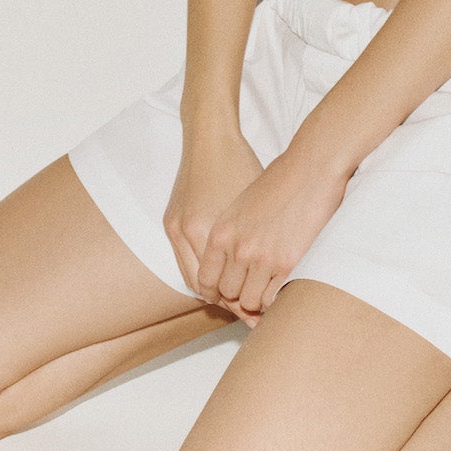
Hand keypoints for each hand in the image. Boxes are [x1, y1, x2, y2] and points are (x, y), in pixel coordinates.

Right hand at [163, 118, 263, 314]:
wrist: (211, 138)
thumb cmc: (243, 167)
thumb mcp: (259, 207)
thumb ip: (264, 243)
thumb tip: (280, 276)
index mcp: (216, 232)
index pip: (229, 286)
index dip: (247, 302)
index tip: (263, 310)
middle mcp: (192, 233)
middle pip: (209, 288)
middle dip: (230, 303)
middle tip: (250, 313)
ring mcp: (177, 228)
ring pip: (193, 279)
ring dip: (213, 291)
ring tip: (236, 298)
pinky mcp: (171, 221)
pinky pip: (184, 262)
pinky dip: (201, 273)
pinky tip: (219, 275)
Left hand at [192, 153, 345, 323]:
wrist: (311, 166)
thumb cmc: (280, 179)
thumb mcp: (242, 205)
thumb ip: (233, 234)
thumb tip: (233, 262)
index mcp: (221, 233)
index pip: (205, 280)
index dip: (216, 291)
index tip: (231, 289)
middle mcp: (237, 248)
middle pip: (228, 293)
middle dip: (240, 295)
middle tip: (254, 288)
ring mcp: (262, 258)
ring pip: (250, 301)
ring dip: (259, 298)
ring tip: (270, 287)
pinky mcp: (288, 263)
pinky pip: (273, 298)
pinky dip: (276, 298)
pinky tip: (283, 285)